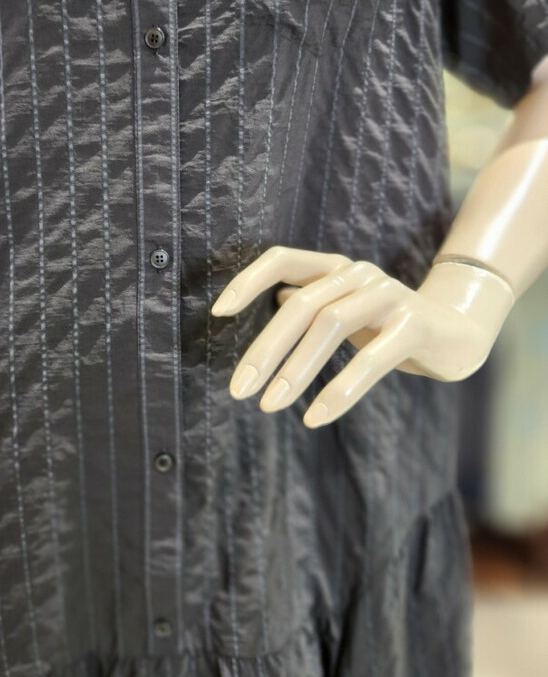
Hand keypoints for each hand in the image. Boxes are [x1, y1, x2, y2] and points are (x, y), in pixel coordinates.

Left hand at [210, 247, 509, 427]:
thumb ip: (308, 303)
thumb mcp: (343, 312)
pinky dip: (340, 390)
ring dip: (295, 370)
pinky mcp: (415, 324)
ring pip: (330, 325)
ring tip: (269, 406)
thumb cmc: (386, 324)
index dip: (247, 281)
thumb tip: (267, 302)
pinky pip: (371, 359)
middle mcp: (358, 274)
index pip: (282, 259)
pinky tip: (315, 417)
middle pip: (300, 304)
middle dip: (265, 349)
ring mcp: (389, 295)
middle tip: (239, 389)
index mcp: (335, 268)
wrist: (458, 333)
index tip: (218, 313)